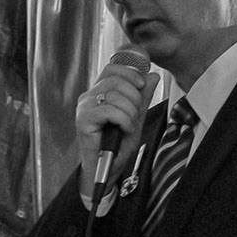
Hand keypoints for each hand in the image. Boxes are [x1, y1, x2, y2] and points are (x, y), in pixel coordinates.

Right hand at [77, 59, 159, 196]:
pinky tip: (124, 130)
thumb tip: (153, 75)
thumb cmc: (118, 144)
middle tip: (136, 114)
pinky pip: (110, 111)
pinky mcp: (83, 120)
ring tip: (129, 126)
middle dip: (134, 96)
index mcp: (99, 92)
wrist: (106, 168)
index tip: (142, 84)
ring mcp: (84, 108)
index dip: (129, 72)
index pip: (111, 69)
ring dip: (130, 113)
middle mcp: (89, 97)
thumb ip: (143, 96)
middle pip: (116, 80)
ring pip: (115, 96)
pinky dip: (124, 121)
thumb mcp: (137, 116)